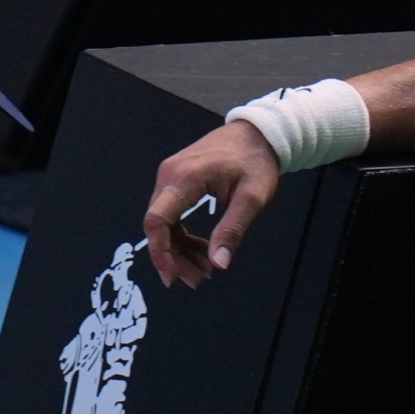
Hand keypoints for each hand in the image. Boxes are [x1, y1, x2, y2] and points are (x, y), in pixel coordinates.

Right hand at [143, 119, 279, 288]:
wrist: (257, 133)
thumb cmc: (256, 161)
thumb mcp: (252, 198)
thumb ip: (233, 230)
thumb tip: (219, 263)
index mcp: (185, 177)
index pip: (157, 220)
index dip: (160, 252)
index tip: (172, 275)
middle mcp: (170, 174)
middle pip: (158, 226)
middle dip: (174, 257)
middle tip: (197, 280)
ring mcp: (171, 176)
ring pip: (164, 223)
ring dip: (180, 250)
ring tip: (205, 270)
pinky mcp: (176, 180)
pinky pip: (171, 214)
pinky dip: (183, 236)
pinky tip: (202, 250)